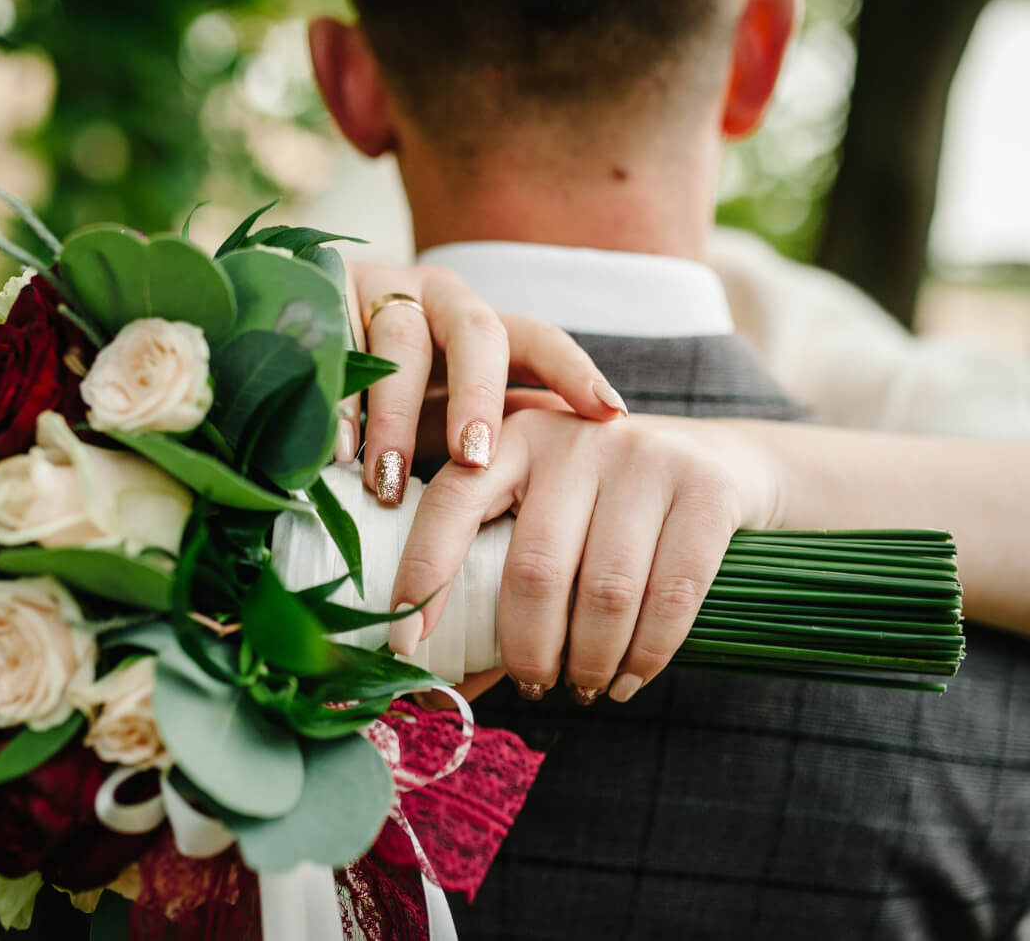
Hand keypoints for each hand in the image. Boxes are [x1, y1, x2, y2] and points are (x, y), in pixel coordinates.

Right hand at [342, 262, 627, 503]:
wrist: (290, 336)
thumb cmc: (385, 398)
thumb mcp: (435, 421)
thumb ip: (473, 449)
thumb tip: (527, 528)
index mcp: (481, 328)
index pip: (539, 340)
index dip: (574, 373)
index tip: (609, 415)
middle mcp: (440, 300)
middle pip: (476, 333)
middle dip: (478, 397)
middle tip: (474, 460)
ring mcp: (382, 291)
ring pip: (400, 343)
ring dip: (394, 418)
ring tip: (386, 483)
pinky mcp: (326, 293)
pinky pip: (336, 346)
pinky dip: (337, 406)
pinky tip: (337, 453)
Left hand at [389, 411, 776, 703]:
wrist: (723, 461)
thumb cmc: (607, 509)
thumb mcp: (546, 517)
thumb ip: (495, 581)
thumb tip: (432, 685)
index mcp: (512, 441)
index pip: (451, 504)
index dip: (423, 574)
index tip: (404, 644)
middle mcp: (571, 439)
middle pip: (535, 568)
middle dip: (529, 649)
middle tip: (534, 686)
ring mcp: (643, 458)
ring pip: (605, 592)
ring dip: (589, 662)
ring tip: (582, 688)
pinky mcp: (705, 488)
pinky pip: (671, 596)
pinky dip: (646, 656)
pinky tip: (627, 680)